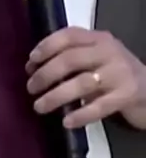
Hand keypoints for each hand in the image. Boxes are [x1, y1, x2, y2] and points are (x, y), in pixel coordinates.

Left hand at [25, 26, 145, 129]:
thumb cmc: (117, 73)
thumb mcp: (99, 57)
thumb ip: (74, 56)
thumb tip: (34, 67)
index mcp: (99, 38)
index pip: (68, 35)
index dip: (46, 47)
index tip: (30, 62)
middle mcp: (109, 51)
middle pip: (70, 59)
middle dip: (45, 74)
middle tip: (31, 88)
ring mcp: (119, 73)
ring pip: (81, 83)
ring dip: (56, 96)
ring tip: (39, 106)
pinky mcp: (127, 96)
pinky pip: (98, 107)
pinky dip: (80, 115)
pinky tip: (66, 121)